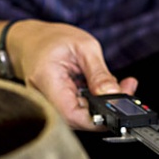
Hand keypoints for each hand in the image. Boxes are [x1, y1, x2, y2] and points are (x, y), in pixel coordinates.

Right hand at [7, 20, 137, 129]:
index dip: (98, 119)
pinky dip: (96, 101)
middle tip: (126, 88)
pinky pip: (81, 110)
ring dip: (104, 104)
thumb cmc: (52, 39)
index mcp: (47, 82)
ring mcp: (51, 105)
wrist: (31, 40)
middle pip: (80, 119)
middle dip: (108, 108)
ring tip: (119, 84)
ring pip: (83, 116)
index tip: (119, 108)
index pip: (73, 115)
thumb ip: (100, 74)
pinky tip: (105, 87)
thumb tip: (115, 95)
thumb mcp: (84, 47)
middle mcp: (45, 99)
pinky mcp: (59, 105)